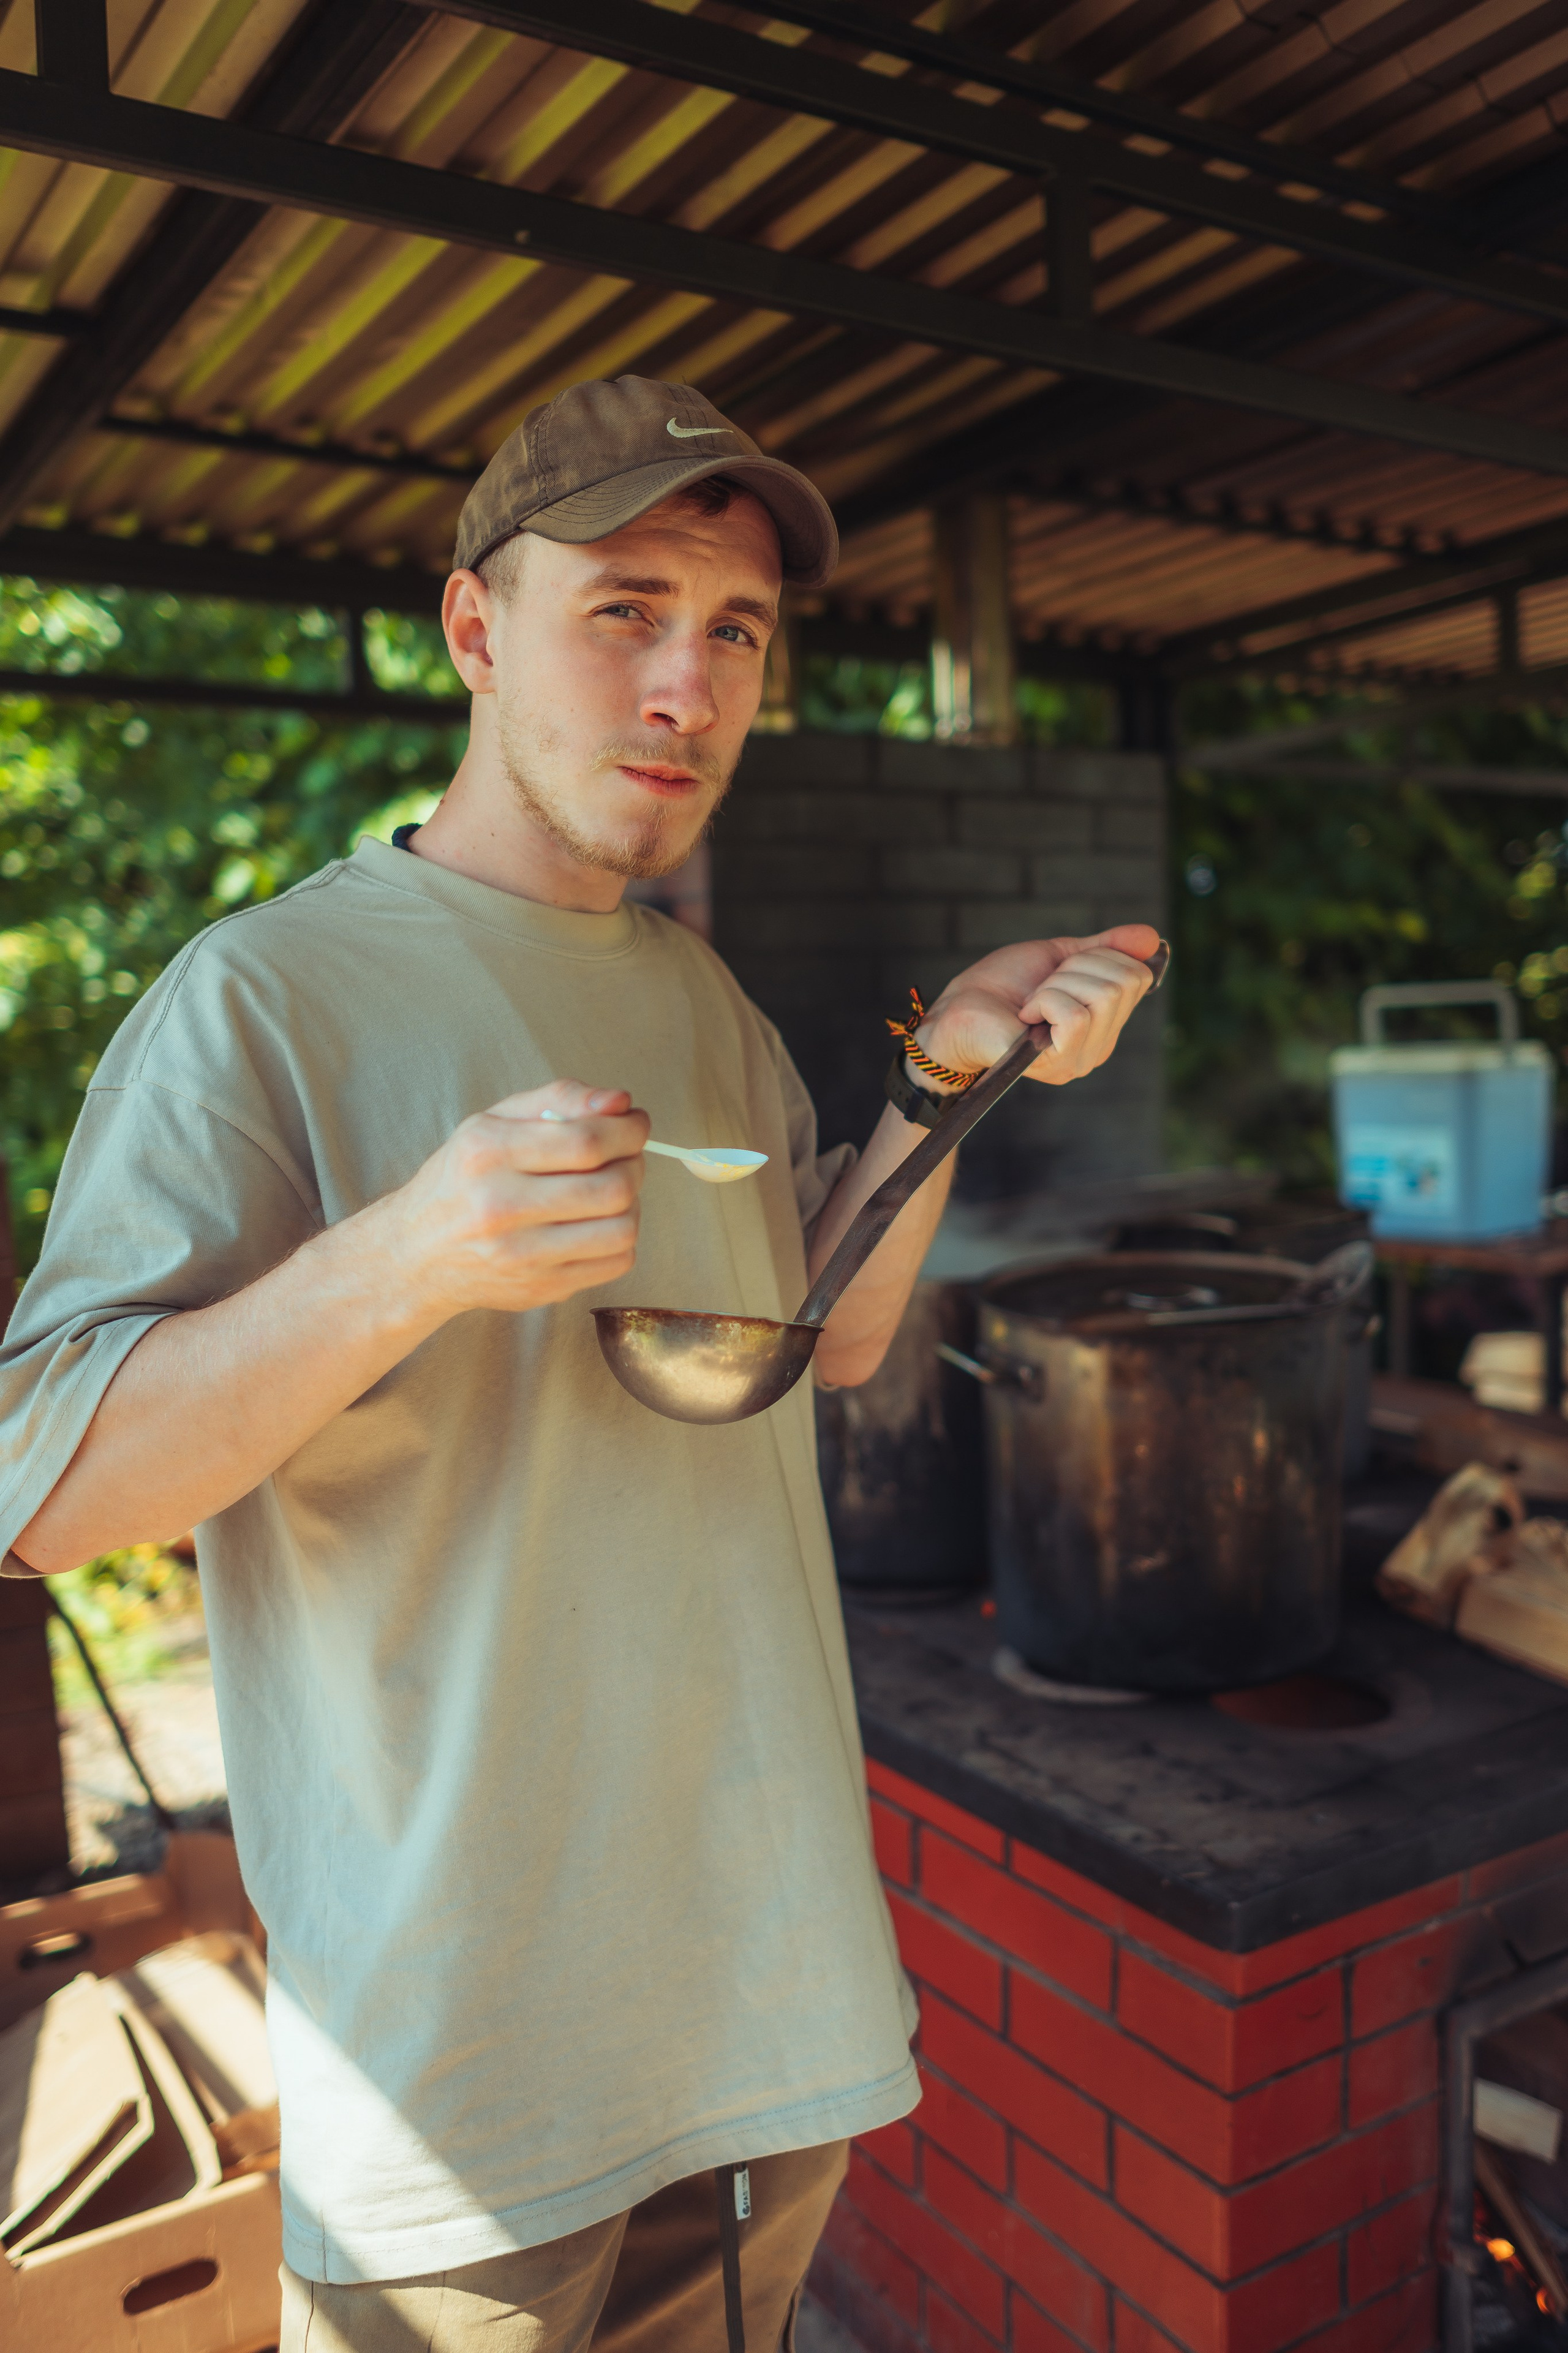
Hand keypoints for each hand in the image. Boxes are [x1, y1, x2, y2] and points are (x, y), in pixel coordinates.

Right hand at [379, 1077, 647, 1314]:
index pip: (587, 1141)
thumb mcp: (494, 1122)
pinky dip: (621, 1239)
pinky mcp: (540, 1288)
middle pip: (612, 1187)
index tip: (634, 1124)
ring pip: (622, 1229)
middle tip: (626, 1157)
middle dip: (634, 1164)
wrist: (418, 1254)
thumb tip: (620, 1102)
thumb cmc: (464, 1179)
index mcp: (487, 1152)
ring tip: (611, 1191)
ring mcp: (521, 1254)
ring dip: (632, 1204)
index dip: (628, 1130)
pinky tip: (598, 1224)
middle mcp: (500, 1206)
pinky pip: (616, 1263)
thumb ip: (559, 1099)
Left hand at [915, 923, 1161, 1089]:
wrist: (958, 1010)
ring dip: (1056, 985)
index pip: (1138, 976)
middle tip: (1042, 985)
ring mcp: (1079, 1060)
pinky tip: (1026, 1014)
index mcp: (1104, 1023)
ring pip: (1101, 998)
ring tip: (1031, 1001)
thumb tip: (1152, 936)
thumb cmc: (1002, 986)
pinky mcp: (1056, 1065)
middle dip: (1076, 968)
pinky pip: (1075, 1018)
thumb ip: (1105, 948)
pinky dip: (1045, 1001)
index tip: (1063, 968)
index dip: (1100, 956)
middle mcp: (1098, 1047)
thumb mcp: (1060, 957)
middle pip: (1123, 984)